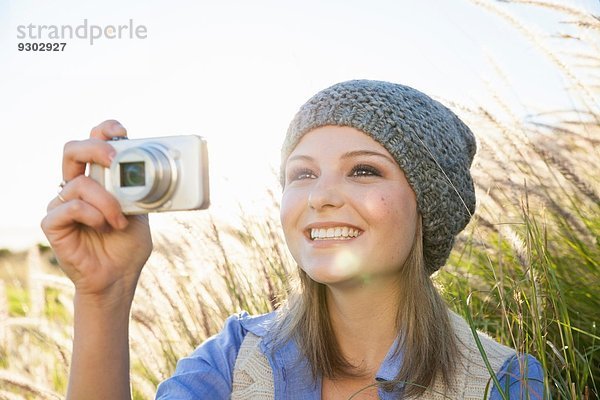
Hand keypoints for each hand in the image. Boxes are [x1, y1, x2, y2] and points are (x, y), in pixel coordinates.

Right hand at [41, 120, 152, 301]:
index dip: (103, 131)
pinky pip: (70, 207)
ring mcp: (62, 204)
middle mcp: (77, 188)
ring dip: (106, 201)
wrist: (119, 278)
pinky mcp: (53, 224)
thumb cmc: (128, 246)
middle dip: (95, 148)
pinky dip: (92, 214)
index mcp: (98, 180)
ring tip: (120, 221)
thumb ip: (139, 190)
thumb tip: (154, 168)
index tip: (121, 132)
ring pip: (78, 183)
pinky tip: (103, 226)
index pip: (92, 144)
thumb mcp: (141, 212)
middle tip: (115, 160)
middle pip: (72, 150)